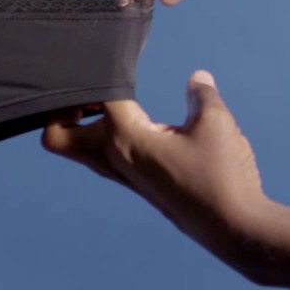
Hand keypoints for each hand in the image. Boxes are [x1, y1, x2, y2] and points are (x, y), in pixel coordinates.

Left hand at [42, 70, 266, 261]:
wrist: (233, 228)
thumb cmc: (222, 175)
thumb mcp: (216, 124)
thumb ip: (201, 95)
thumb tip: (196, 77)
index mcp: (124, 138)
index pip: (95, 96)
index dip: (104, 72)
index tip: (118, 61)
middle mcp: (112, 159)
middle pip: (56, 137)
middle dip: (63, 112)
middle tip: (95, 96)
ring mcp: (122, 176)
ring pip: (78, 151)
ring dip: (86, 126)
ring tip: (118, 106)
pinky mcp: (137, 185)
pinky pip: (104, 160)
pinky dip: (108, 140)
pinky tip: (143, 129)